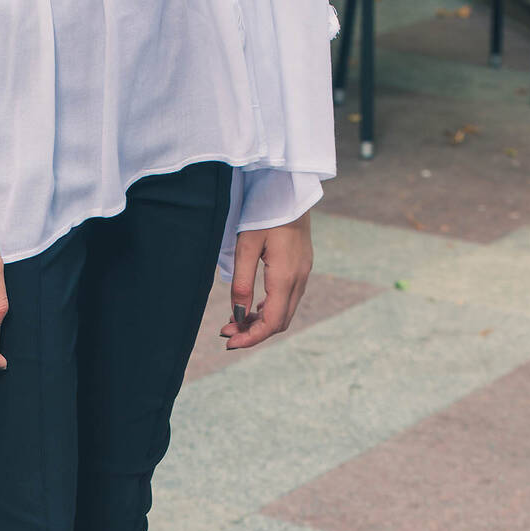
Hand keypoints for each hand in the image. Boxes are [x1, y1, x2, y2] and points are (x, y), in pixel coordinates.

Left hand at [219, 211, 312, 350]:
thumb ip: (241, 283)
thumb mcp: (246, 246)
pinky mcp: (301, 267)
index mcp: (285, 276)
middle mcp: (299, 279)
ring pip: (284, 313)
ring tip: (235, 321)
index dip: (251, 338)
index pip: (271, 322)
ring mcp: (303, 273)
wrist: (289, 188)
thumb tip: (237, 316)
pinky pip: (288, 299)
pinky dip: (269, 310)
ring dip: (260, 322)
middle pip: (279, 322)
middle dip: (253, 333)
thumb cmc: (265, 211)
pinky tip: (251, 308)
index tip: (229, 342)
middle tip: (226, 332)